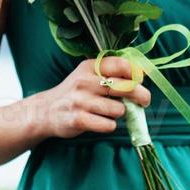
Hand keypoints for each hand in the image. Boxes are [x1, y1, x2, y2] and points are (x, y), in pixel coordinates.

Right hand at [32, 56, 150, 139]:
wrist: (46, 111)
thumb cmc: (74, 93)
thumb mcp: (87, 74)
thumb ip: (110, 72)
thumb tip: (140, 75)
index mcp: (89, 67)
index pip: (121, 64)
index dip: (136, 73)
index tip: (140, 80)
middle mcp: (85, 82)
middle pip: (126, 87)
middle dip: (140, 95)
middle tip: (144, 101)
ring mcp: (81, 101)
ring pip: (119, 109)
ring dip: (119, 113)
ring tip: (109, 112)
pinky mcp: (79, 120)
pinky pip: (108, 125)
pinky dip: (109, 125)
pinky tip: (101, 122)